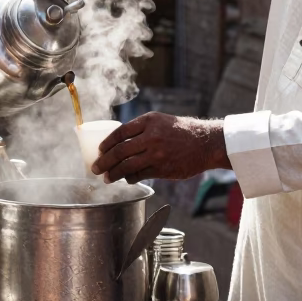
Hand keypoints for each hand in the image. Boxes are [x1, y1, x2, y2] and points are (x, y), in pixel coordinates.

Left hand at [93, 112, 231, 183]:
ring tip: (107, 178)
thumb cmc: (182, 131)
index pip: (120, 132)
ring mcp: (156, 153)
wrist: (206, 143)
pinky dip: (130, 178)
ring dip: (114, 173)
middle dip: (104, 161)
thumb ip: (142, 129)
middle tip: (96, 168)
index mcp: (149, 121)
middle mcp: (151, 136)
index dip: (107, 143)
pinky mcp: (162, 169)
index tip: (100, 150)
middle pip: (120, 151)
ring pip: (127, 165)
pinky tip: (126, 179)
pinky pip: (139, 175)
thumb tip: (119, 142)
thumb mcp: (161, 121)